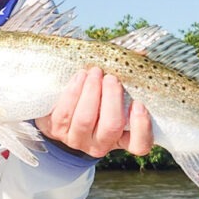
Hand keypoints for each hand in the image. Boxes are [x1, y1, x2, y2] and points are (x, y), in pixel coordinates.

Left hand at [35, 67, 153, 158]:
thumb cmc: (95, 98)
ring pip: (85, 119)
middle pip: (111, 127)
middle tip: (112, 78)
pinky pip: (65, 113)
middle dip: (112, 98)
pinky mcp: (57, 131)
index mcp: (121, 138)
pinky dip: (74, 92)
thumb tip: (140, 53)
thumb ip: (127, 77)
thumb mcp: (112, 92)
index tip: (139, 103)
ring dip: (91, 92)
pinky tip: (80, 77)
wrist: (58, 110)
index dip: (141, 127)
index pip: (140, 145)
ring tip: (95, 72)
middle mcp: (100, 144)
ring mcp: (77, 140)